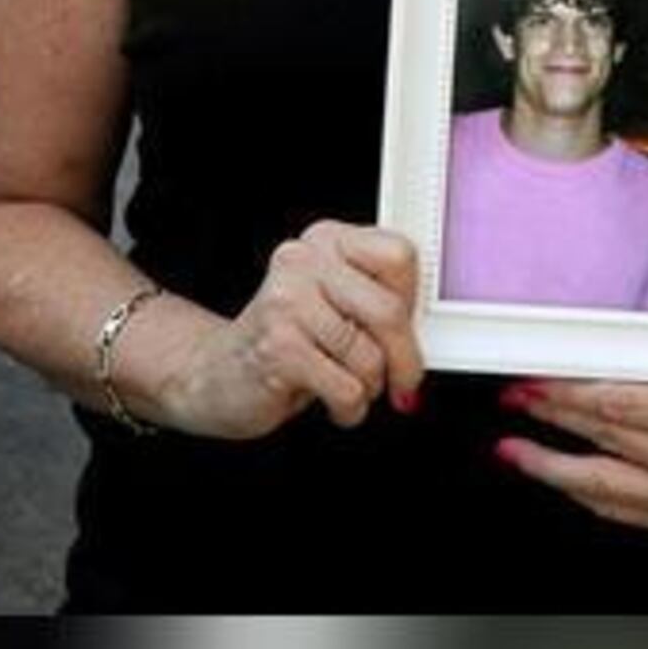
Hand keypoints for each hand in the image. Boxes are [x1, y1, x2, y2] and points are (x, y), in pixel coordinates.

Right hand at [148, 222, 427, 439]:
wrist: (216, 374)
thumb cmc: (287, 342)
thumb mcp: (334, 307)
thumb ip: (377, 303)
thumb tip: (431, 332)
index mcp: (325, 240)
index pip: (399, 255)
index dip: (413, 301)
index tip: (409, 330)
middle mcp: (302, 260)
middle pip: (390, 310)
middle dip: (404, 359)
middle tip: (403, 381)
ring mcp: (286, 302)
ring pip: (369, 356)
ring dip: (369, 388)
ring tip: (347, 386)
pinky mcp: (278, 346)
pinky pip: (346, 388)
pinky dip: (348, 408)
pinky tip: (330, 402)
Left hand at [493, 370, 647, 535]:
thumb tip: (594, 359)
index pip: (617, 404)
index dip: (567, 393)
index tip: (536, 381)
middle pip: (604, 439)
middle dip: (550, 420)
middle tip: (515, 400)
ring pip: (604, 486)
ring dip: (553, 467)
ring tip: (518, 451)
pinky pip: (624, 512)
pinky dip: (587, 495)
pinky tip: (563, 479)